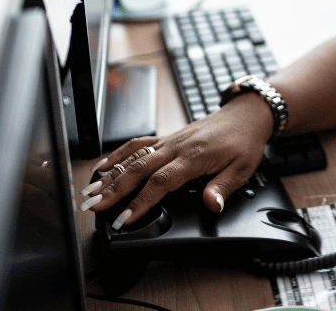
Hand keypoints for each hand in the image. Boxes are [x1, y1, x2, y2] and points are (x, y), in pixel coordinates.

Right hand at [78, 92, 274, 228]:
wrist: (245, 115)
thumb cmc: (243, 142)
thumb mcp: (242, 169)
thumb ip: (223, 188)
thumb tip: (211, 205)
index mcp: (193, 157)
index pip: (161, 182)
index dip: (141, 202)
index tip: (125, 219)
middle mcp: (176, 147)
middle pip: (139, 169)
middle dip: (114, 190)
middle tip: (94, 207)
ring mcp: (169, 141)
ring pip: (133, 157)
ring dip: (111, 175)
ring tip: (90, 192)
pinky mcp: (167, 137)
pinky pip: (138, 143)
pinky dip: (118, 154)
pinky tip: (102, 166)